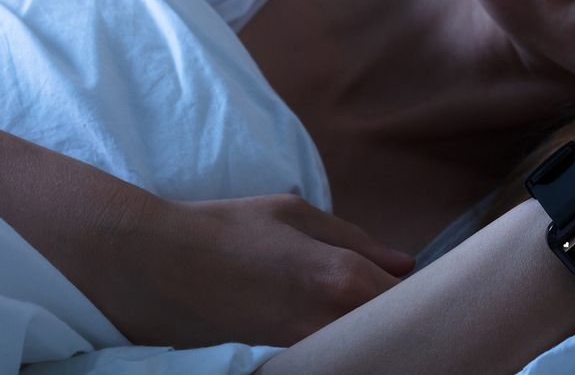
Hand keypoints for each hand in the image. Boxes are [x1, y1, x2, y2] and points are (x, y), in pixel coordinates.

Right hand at [102, 193, 414, 347]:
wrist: (151, 266)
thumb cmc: (225, 229)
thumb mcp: (294, 214)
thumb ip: (356, 240)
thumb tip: (406, 263)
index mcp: (342, 275)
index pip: (409, 297)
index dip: (422, 293)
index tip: (424, 284)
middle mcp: (330, 318)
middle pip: (392, 330)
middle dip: (402, 316)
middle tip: (400, 300)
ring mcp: (305, 346)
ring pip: (362, 344)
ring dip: (372, 330)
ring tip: (366, 311)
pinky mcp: (280, 359)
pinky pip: (329, 353)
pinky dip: (341, 342)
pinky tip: (335, 328)